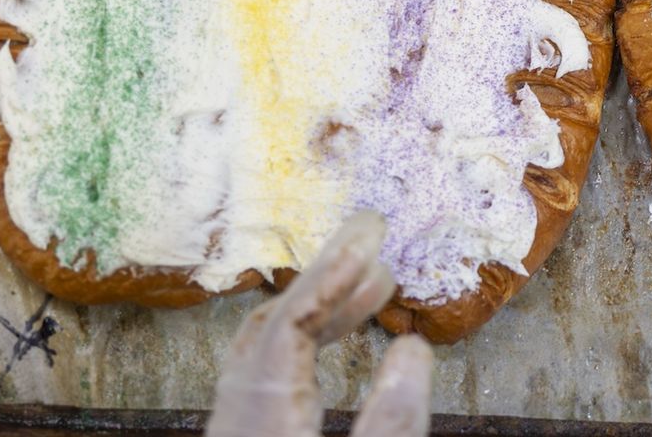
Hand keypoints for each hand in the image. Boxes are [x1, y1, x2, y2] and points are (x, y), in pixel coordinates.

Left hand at [205, 212, 433, 436]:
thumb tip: (413, 349)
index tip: (369, 235)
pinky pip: (269, 376)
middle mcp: (238, 418)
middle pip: (271, 326)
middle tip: (370, 241)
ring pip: (266, 352)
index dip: (330, 275)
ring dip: (320, 313)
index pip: (289, 325)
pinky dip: (308, 347)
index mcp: (262, 420)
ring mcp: (239, 428)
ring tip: (374, 286)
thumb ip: (390, 422)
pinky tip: (340, 340)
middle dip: (324, 279)